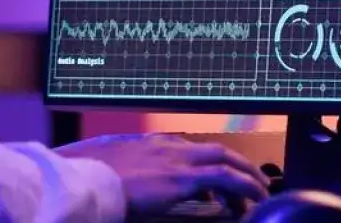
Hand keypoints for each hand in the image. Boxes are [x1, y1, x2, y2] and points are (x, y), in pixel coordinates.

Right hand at [58, 133, 269, 213]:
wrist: (82, 180)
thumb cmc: (88, 178)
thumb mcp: (112, 171)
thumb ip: (131, 175)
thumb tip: (141, 190)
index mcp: (151, 144)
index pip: (190, 150)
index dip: (209, 164)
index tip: (217, 182)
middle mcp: (168, 146)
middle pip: (215, 150)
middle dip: (238, 164)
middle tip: (253, 180)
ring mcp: (176, 159)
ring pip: (225, 159)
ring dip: (245, 174)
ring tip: (259, 190)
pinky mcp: (180, 178)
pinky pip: (224, 178)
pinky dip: (243, 185)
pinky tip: (253, 196)